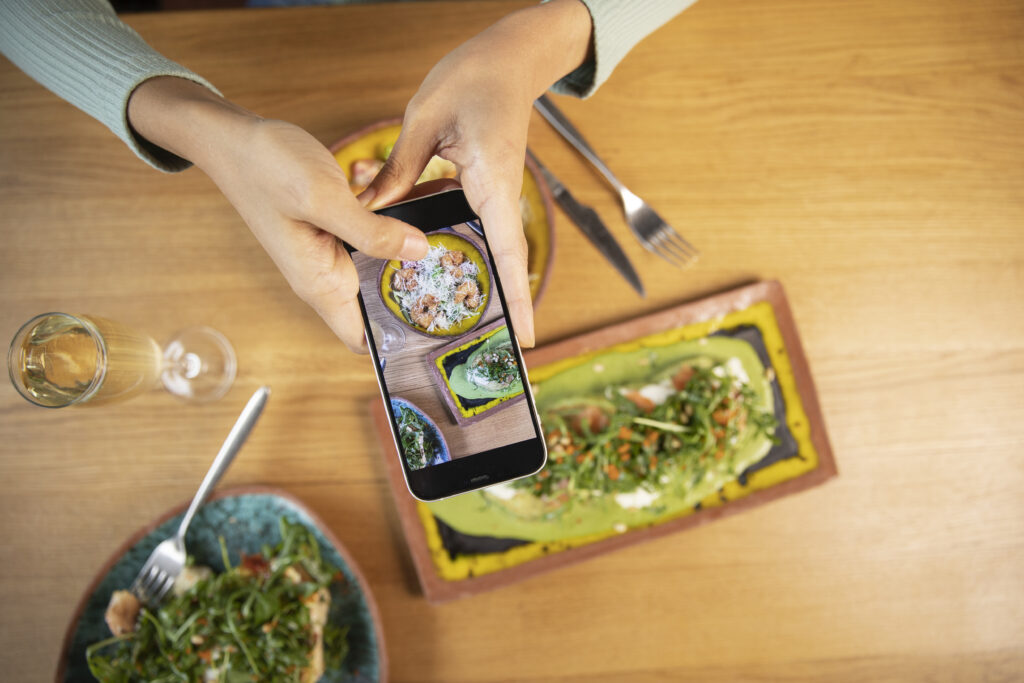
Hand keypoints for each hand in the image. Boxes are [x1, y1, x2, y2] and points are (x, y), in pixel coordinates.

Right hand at [126, 77, 428, 352]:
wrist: (232, 138)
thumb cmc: (266, 168)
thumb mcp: (323, 198)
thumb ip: (371, 230)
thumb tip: (419, 251)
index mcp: (321, 283)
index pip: (361, 339)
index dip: (397, 340)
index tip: (437, 322)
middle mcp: (327, 275)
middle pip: (379, 307)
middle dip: (416, 296)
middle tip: (458, 276)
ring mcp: (330, 253)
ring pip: (380, 272)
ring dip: (410, 260)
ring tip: (450, 241)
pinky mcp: (334, 230)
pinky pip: (373, 242)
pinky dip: (396, 232)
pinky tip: (422, 213)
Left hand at [359, 0, 592, 347]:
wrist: (507, 55)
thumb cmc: (474, 77)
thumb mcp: (424, 119)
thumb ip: (400, 170)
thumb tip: (373, 211)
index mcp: (493, 180)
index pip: (509, 250)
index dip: (517, 297)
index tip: (526, 338)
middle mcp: (501, 193)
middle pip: (503, 260)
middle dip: (501, 302)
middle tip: (492, 345)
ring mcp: (497, 191)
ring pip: (488, 245)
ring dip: (477, 276)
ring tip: (459, 313)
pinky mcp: (487, 185)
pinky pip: (475, 223)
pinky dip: (456, 241)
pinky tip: (427, 251)